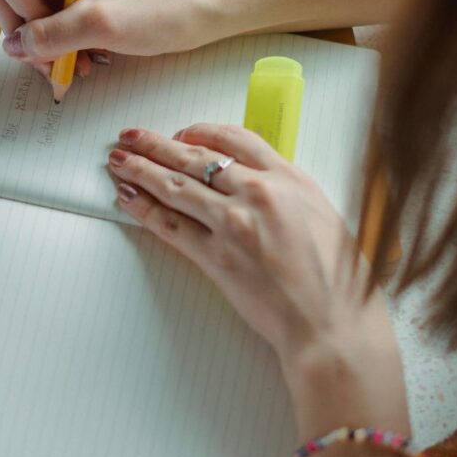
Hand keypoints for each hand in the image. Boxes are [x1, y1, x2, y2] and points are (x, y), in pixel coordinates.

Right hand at [0, 0, 221, 77]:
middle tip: (60, 66)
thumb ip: (52, 35)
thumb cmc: (165, 8)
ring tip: (80, 65)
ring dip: (52, 47)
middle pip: (18, 1)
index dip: (24, 19)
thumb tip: (14, 46)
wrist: (203, 12)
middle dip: (36, 39)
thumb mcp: (102, 25)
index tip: (53, 42)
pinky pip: (54, 23)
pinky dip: (65, 45)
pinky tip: (86, 57)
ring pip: (35, 17)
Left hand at [107, 123, 408, 437]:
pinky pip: (170, 225)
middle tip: (132, 136)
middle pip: (195, 157)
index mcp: (289, 178)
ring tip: (118, 162)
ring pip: (175, 186)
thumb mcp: (322, 215)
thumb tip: (256, 182)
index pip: (235, 139)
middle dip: (157, 144)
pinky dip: (144, 210)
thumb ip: (287, 193)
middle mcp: (259, 192)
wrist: (332, 324)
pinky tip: (128, 199)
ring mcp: (234, 223)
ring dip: (141, 170)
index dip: (200, 132)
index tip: (181, 133)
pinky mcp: (215, 256)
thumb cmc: (338, 280)